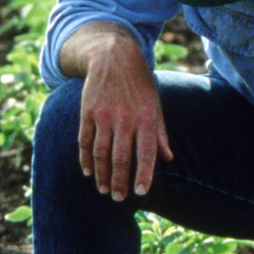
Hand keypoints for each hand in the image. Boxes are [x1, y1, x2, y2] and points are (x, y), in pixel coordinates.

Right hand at [67, 25, 170, 200]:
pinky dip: (85, 158)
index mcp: (146, 118)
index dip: (143, 176)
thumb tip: (168, 158)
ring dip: (101, 174)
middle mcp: (125, 118)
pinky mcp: (87, 111)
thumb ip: (160, 133)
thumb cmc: (139, 83)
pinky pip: (85, 140)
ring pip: (101, 153)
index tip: (141, 193)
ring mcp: (103, 115)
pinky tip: (88, 171)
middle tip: (118, 198)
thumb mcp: (155, 104)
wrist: (113, 56)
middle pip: (120, 158)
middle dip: (119, 182)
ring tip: (103, 189)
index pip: (146, 154)